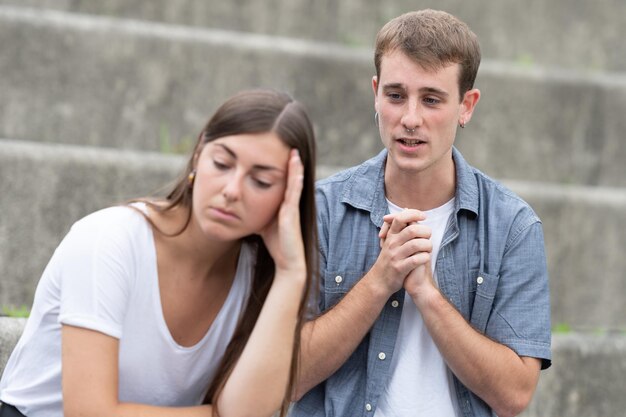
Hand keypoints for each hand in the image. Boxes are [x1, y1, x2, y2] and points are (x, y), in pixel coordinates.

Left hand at [259, 149, 305, 276]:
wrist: (288, 260)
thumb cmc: (276, 244)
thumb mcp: (263, 223)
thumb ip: (257, 212)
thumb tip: (242, 205)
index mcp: (283, 205)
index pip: (283, 182)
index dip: (283, 168)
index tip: (279, 153)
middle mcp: (290, 203)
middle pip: (290, 179)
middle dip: (290, 163)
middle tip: (290, 146)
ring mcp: (293, 206)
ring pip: (295, 181)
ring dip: (295, 165)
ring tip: (294, 150)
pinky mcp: (293, 211)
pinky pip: (294, 190)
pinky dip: (296, 176)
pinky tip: (296, 165)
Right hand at [370, 209, 431, 294]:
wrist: (379, 280)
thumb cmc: (390, 258)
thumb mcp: (391, 240)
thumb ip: (399, 226)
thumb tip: (406, 209)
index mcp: (391, 235)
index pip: (400, 218)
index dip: (414, 214)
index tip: (423, 216)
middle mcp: (392, 244)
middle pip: (412, 230)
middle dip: (425, 231)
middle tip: (428, 236)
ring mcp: (395, 256)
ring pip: (416, 245)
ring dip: (427, 245)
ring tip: (428, 248)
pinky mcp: (400, 268)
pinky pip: (416, 260)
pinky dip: (425, 257)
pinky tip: (425, 258)